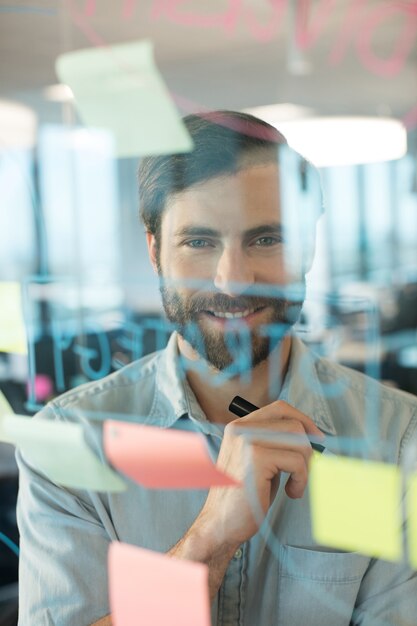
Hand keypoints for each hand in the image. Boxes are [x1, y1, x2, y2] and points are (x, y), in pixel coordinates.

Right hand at [195, 400, 322, 548]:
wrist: (221, 523)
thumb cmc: (244, 496)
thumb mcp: (259, 461)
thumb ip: (278, 444)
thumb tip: (313, 437)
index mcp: (239, 427)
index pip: (279, 409)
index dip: (303, 420)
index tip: (316, 437)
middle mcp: (241, 429)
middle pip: (294, 424)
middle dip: (307, 450)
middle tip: (304, 471)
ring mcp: (247, 441)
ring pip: (299, 442)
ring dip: (305, 467)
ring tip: (295, 485)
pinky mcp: (256, 458)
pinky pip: (297, 462)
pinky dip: (301, 480)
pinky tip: (291, 492)